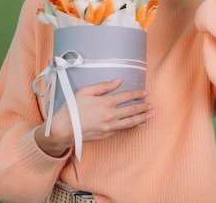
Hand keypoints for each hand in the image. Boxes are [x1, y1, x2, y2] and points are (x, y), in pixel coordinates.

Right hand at [35, 79, 152, 156]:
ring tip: (150, 115)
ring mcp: (109, 126)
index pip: (127, 96)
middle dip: (143, 106)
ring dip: (142, 118)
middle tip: (151, 104)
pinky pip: (122, 129)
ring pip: (130, 122)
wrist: (64, 129)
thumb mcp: (85, 91)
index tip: (145, 93)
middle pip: (132, 110)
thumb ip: (103, 86)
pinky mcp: (107, 134)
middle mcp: (110, 115)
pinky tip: (136, 123)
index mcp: (106, 102)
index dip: (138, 94)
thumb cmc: (72, 109)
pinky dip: (131, 126)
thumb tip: (118, 81)